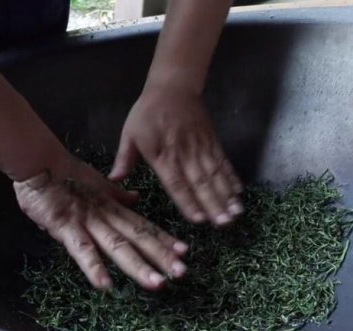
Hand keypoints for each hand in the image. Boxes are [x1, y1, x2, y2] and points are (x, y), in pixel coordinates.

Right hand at [14, 153, 188, 289]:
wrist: (38, 162)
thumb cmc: (64, 176)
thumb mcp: (96, 185)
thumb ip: (116, 195)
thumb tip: (136, 198)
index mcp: (112, 207)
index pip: (142, 225)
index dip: (163, 239)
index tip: (183, 252)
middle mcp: (105, 216)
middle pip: (137, 238)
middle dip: (160, 256)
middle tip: (182, 273)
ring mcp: (87, 222)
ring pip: (117, 246)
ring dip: (138, 265)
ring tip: (157, 283)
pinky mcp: (66, 227)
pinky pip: (81, 250)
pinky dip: (94, 267)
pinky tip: (106, 285)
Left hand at [109, 87, 243, 225]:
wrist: (172, 85)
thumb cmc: (147, 112)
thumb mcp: (129, 133)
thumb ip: (124, 159)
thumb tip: (113, 180)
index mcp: (161, 155)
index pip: (176, 183)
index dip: (187, 201)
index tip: (198, 219)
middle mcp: (183, 153)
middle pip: (200, 182)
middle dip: (213, 204)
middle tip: (224, 224)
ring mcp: (200, 147)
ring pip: (215, 174)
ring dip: (226, 194)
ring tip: (236, 213)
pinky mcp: (211, 140)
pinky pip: (223, 161)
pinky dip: (231, 177)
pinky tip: (238, 192)